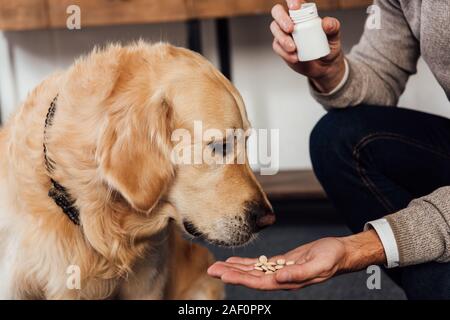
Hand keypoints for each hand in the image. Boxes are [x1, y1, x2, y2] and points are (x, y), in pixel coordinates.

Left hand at [207, 230, 385, 290]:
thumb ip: (299, 273)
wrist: (340, 253)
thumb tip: (279, 278)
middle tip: (211, 269)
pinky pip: (260, 264)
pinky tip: (236, 261)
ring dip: (235, 269)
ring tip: (218, 266)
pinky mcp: (282, 263)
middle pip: (251, 278)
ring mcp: (280, 272)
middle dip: (231, 274)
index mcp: (287, 281)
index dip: (239, 279)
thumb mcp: (318, 264)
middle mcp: (280, 279)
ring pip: (253, 271)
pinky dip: (247, 263)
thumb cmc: (332, 258)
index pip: (258, 282)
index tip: (223, 274)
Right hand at [270, 0, 345, 92]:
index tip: (295, 7)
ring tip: (294, 48)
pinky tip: (295, 57)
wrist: (324, 66)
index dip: (291, 0)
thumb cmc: (328, 47)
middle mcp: (291, 20)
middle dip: (282, 19)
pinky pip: (277, 46)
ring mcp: (284, 33)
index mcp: (303, 12)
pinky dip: (284, 52)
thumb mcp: (334, 37)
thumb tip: (326, 22)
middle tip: (291, 29)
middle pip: (277, 12)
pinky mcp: (280, 47)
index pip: (293, 1)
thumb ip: (333, 27)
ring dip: (282, 38)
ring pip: (275, 29)